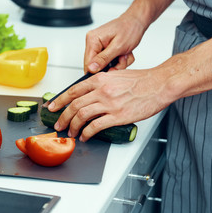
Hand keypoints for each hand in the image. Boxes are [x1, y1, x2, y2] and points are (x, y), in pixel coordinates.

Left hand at [48, 68, 171, 141]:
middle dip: (63, 117)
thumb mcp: (115, 75)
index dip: (59, 100)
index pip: (73, 91)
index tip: (52, 107)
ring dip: (73, 127)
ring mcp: (109, 103)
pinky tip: (86, 137)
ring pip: (82, 116)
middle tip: (59, 124)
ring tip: (72, 133)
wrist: (158, 84)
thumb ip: (100, 83)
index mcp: (99, 79)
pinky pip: (96, 126)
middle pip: (74, 105)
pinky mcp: (118, 116)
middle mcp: (101, 90)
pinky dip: (87, 133)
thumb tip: (88, 93)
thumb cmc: (140, 80)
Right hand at [84, 12, 145, 72]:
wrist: (136, 22)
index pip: (88, 63)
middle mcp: (93, 42)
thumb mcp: (118, 46)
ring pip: (104, 65)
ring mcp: (98, 46)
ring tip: (124, 55)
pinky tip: (123, 54)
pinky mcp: (103, 49)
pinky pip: (109, 62)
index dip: (99, 71)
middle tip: (122, 59)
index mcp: (92, 40)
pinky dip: (119, 61)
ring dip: (117, 64)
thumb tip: (91, 68)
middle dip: (111, 66)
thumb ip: (103, 59)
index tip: (111, 70)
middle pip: (96, 66)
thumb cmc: (130, 29)